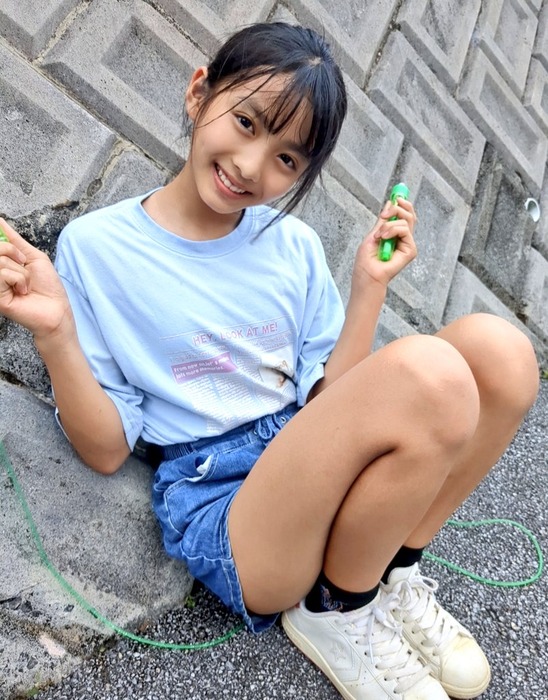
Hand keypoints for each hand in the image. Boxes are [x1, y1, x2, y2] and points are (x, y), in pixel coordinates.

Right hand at [0, 218, 73, 339]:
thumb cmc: (47, 286)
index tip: (18, 254)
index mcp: (1, 264)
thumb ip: (14, 240)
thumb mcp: (32, 257)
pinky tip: (22, 291)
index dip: (4, 243)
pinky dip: (18, 279)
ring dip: (20, 271)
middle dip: (14, 253)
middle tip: (25, 266)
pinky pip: (2, 274)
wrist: (56, 309)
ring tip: (26, 284)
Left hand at [352, 198, 417, 289]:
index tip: (396, 196)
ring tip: (378, 236)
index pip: (404, 214)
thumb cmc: (366, 260)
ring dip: (388, 224)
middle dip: (397, 208)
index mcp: (395, 234)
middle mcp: (403, 238)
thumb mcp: (373, 234)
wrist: (367, 274)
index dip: (402, 203)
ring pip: (406, 220)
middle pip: (409, 214)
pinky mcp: (411, 250)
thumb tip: (391, 202)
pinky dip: (392, 230)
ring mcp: (408, 244)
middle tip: (384, 213)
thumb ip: (384, 220)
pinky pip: (405, 230)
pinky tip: (383, 239)